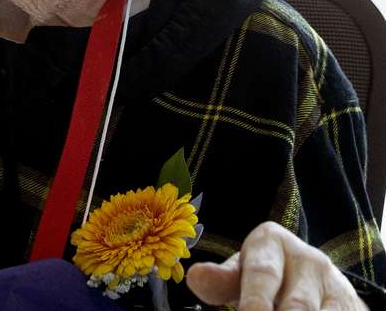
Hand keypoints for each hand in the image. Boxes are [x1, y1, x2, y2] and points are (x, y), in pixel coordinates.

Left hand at [186, 221, 367, 309]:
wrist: (318, 281)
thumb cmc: (267, 276)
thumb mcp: (243, 272)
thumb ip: (222, 279)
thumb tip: (195, 276)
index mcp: (271, 242)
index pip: (262, 274)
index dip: (255, 301)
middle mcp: (308, 259)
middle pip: (295, 303)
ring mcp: (334, 284)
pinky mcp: (351, 306)